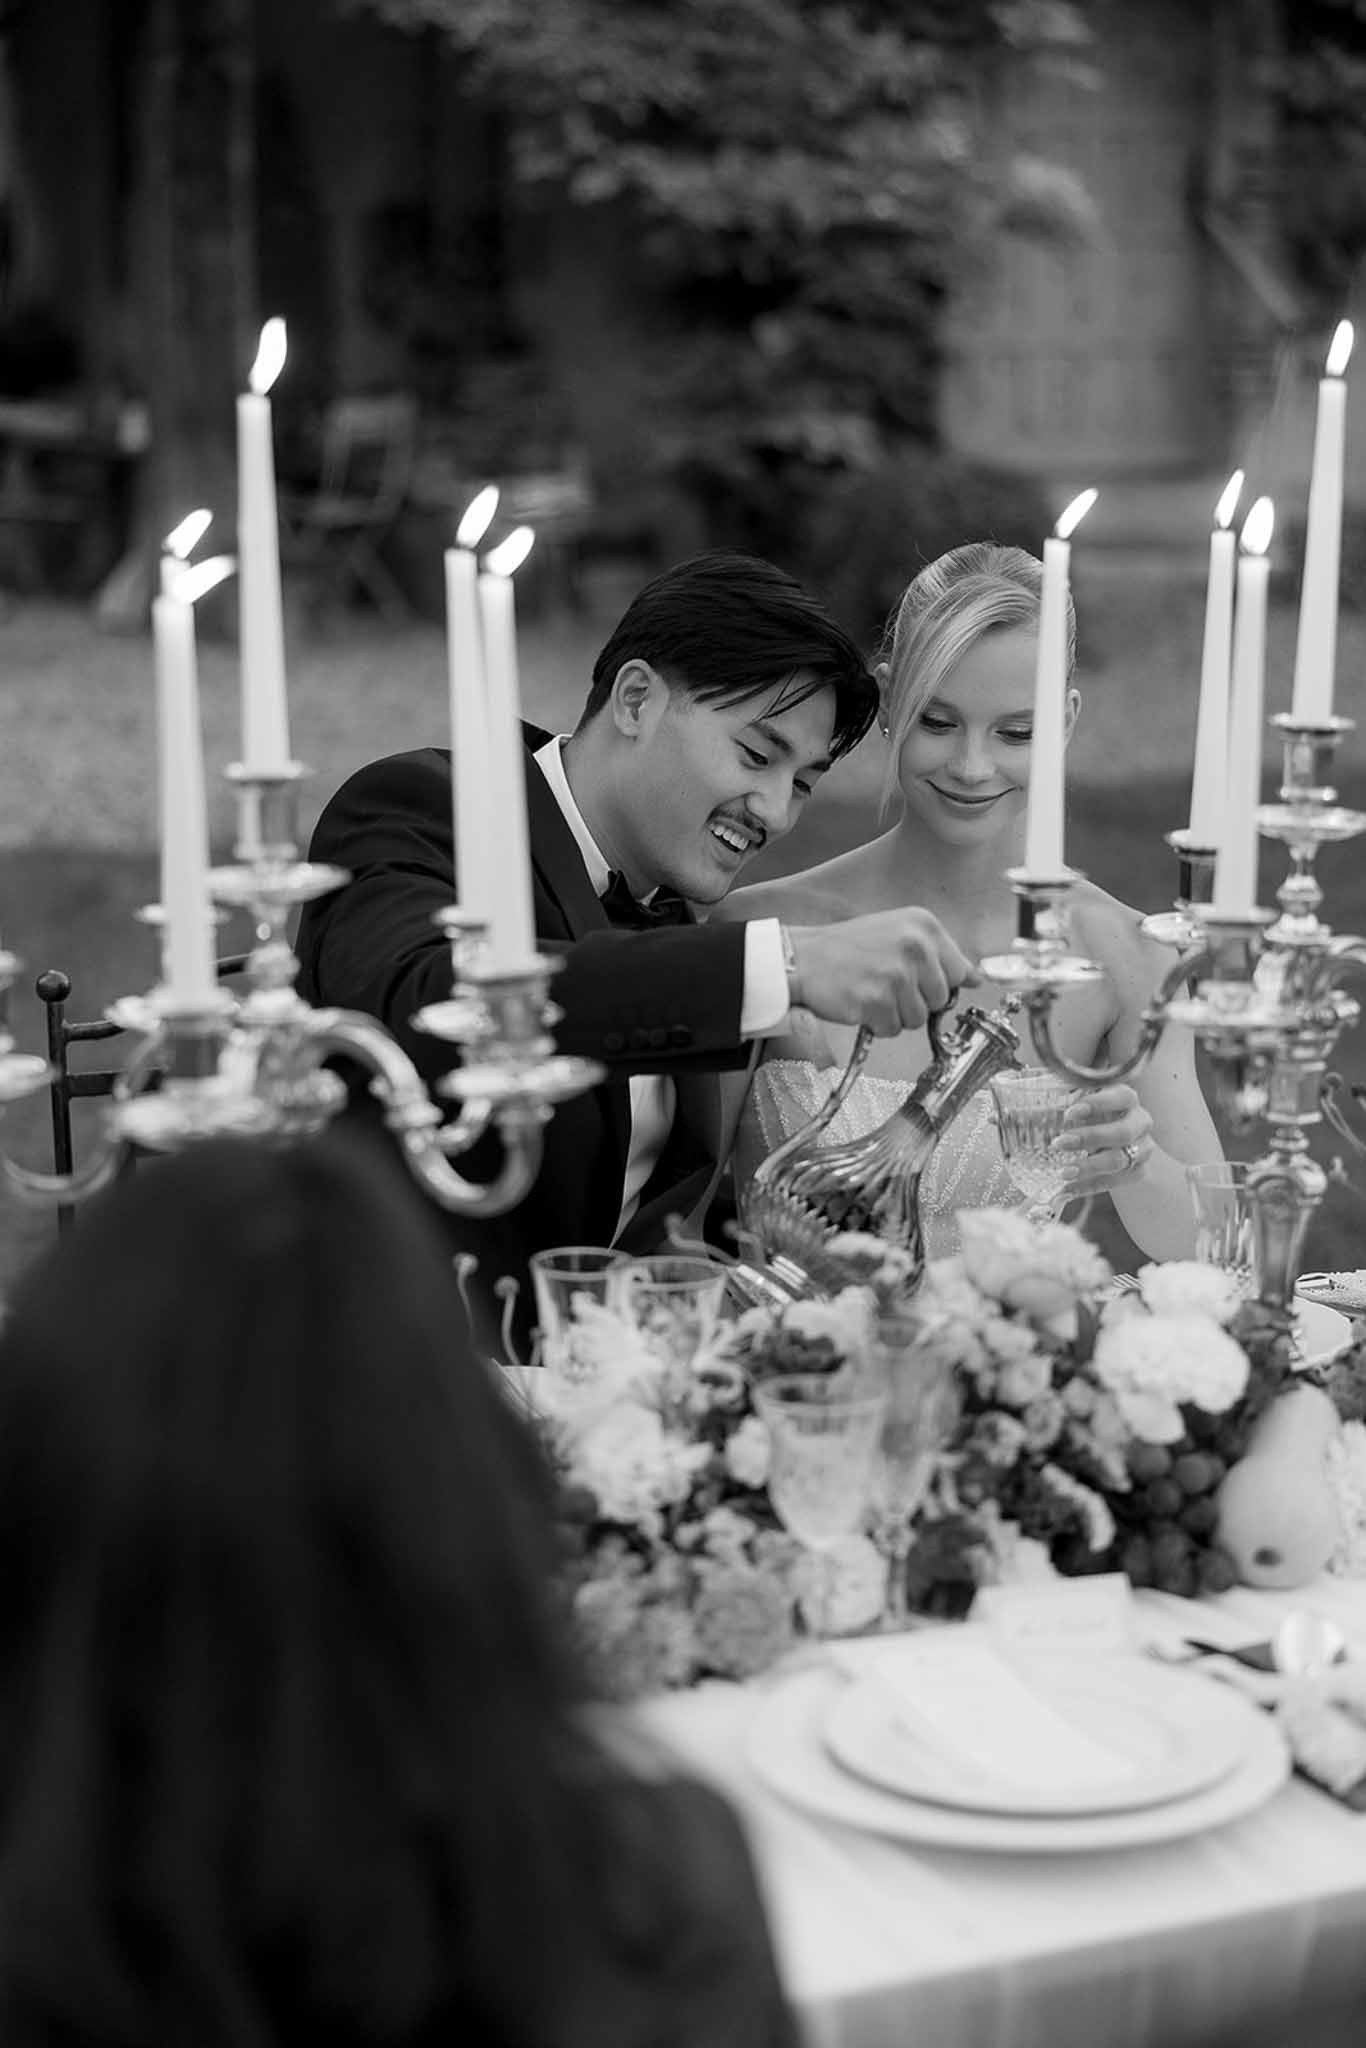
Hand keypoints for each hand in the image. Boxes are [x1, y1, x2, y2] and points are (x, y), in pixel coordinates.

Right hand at [787, 910, 977, 1034]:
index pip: (960, 971)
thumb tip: (977, 978)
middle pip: (941, 999)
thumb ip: (937, 954)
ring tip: (870, 991)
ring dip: (895, 1014)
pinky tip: (859, 1002)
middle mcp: (915, 947)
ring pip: (918, 1018)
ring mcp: (896, 975)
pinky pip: (893, 1029)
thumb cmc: (848, 948)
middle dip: (916, 1000)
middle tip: (885, 984)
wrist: (802, 958)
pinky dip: (876, 1024)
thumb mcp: (898, 933)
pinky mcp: (877, 1001)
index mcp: (924, 926)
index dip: (937, 983)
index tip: (917, 981)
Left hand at [1052, 1083, 1153, 1194]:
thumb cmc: (1095, 1117)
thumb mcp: (1083, 1104)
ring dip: (1089, 1167)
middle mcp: (1140, 1122)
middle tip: (1059, 1143)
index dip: (1098, 1104)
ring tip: (1063, 1172)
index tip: (1069, 1113)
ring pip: (1119, 1160)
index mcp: (1126, 1099)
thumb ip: (1063, 1097)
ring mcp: (1143, 1148)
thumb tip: (1018, 1093)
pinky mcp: (1138, 1171)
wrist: (1123, 1143)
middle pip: (1122, 1132)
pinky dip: (1090, 1186)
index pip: (1121, 1097)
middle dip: (1089, 1138)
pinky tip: (1068, 1189)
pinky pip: (1115, 1181)